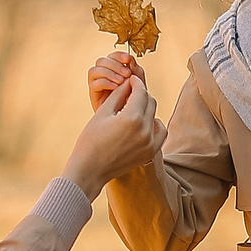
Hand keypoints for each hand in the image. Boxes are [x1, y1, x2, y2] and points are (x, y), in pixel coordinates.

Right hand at [61, 73, 162, 197]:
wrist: (90, 170)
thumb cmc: (91, 140)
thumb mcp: (102, 113)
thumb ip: (118, 95)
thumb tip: (128, 82)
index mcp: (132, 118)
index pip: (141, 92)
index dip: (135, 83)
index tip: (131, 80)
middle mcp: (145, 130)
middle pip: (150, 102)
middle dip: (141, 94)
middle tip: (131, 93)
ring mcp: (150, 143)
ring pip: (155, 115)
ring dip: (147, 109)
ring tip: (134, 109)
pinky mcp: (150, 152)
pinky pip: (160, 132)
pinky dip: (154, 125)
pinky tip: (143, 124)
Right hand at [88, 49, 143, 108]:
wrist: (128, 124)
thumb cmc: (135, 106)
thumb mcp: (139, 86)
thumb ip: (136, 74)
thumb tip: (131, 60)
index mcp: (115, 70)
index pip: (113, 56)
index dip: (119, 55)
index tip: (128, 59)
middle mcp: (104, 76)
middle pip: (102, 61)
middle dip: (115, 64)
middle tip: (126, 73)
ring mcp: (97, 86)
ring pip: (94, 70)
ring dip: (109, 73)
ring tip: (120, 81)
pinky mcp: (94, 96)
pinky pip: (94, 84)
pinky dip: (105, 83)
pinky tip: (115, 88)